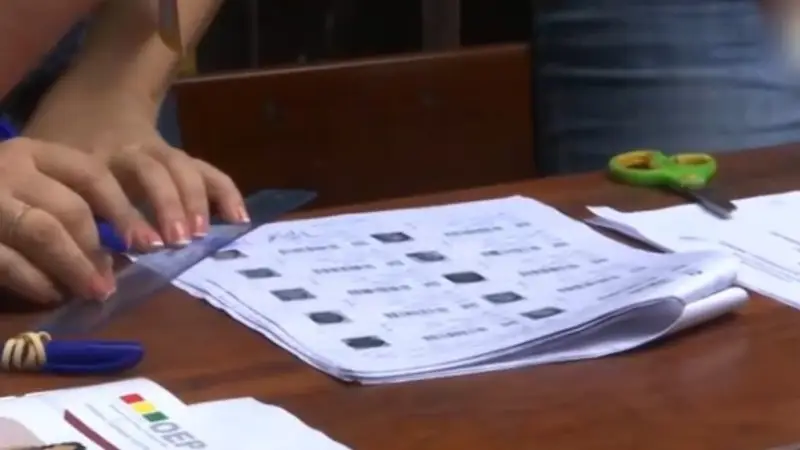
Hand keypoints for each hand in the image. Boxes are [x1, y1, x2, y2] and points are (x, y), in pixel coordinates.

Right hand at [0, 137, 151, 303]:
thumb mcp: (32, 186)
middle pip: (71, 208)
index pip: (91, 175)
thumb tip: (127, 244)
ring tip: (94, 291)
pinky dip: (35, 281)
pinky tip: (53, 294)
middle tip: (112, 281)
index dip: (124, 211)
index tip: (149, 243)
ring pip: (44, 232)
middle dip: (98, 249)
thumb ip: (71, 204)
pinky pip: (7, 259)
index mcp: (32, 152)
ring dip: (74, 267)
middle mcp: (7, 168)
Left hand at [24, 95, 247, 248]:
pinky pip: (208, 172)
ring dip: (195, 202)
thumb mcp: (57, 176)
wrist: (97, 106)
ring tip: (201, 235)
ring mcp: (161, 152)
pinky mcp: (183, 158)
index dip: (126, 214)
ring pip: (183, 167)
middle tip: (174, 241)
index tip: (138, 245)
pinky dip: (226, 193)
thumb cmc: (70, 157)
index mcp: (95, 158)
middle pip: (152, 170)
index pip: (110, 183)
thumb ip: (73, 208)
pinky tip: (239, 219)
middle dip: (167, 205)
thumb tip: (88, 257)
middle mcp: (131, 151)